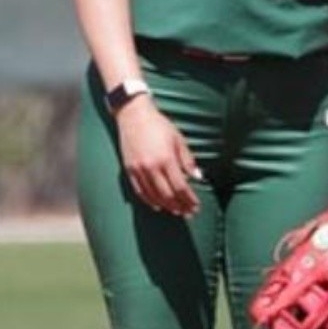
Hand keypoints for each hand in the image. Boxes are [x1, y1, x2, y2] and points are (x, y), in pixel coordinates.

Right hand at [115, 98, 201, 216]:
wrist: (134, 116)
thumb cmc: (159, 126)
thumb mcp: (179, 140)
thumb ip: (188, 160)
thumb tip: (198, 177)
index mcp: (166, 159)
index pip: (181, 187)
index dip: (189, 199)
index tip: (196, 206)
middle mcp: (151, 167)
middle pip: (168, 195)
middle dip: (180, 206)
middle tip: (189, 212)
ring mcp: (139, 170)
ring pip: (154, 196)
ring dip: (167, 206)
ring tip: (177, 211)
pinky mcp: (129, 170)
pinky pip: (140, 191)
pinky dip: (150, 201)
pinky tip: (158, 206)